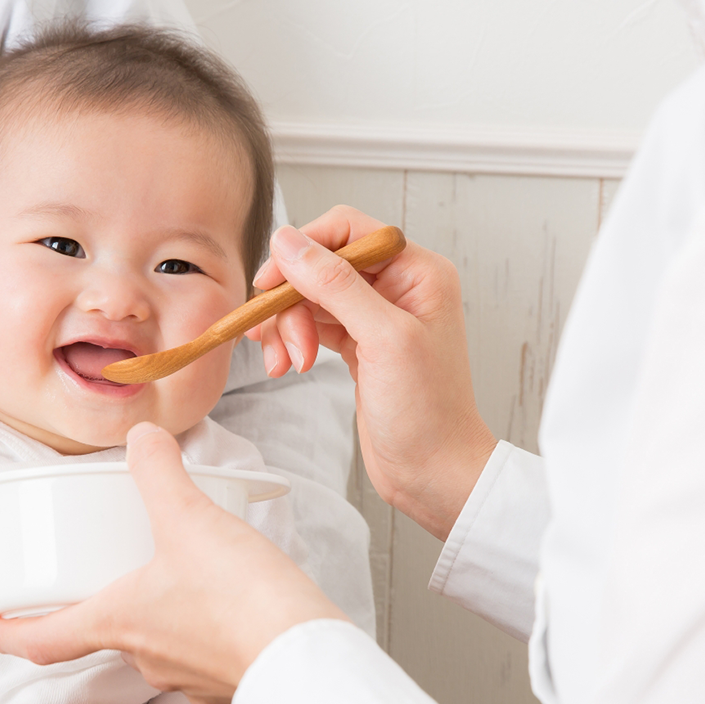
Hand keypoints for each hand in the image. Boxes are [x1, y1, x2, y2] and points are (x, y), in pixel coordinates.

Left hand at [0, 422, 346, 703]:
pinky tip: (220, 605)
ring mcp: (184, 674)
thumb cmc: (242, 600)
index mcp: (118, 621)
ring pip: (152, 644)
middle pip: (101, 635)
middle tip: (92, 578)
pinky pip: (198, 654)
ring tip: (170, 577)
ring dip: (151, 616)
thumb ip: (161, 474)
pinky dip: (198, 630)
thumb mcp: (192, 519)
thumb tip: (141, 436)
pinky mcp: (225, 679)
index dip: (6, 633)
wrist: (305, 660)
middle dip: (93, 609)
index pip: (43, 639)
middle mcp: (143, 655)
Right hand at [248, 208, 497, 538]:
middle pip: (321, 264)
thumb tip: (290, 242)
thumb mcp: (382, 340)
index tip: (271, 282)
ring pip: (311, 296)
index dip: (303, 250)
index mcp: (418, 271)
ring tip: (289, 362)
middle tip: (281, 339)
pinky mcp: (359, 345)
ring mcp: (377, 316)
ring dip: (288, 326)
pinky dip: (294, 341)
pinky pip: (312, 324)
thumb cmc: (428, 414)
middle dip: (293, 300)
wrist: (433, 473)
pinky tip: (290, 363)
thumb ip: (335, 285)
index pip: (347, 230)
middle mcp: (399, 287)